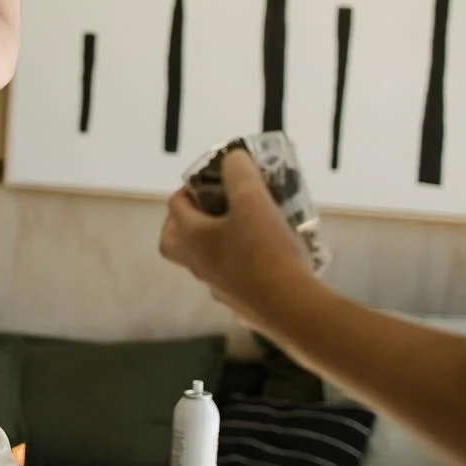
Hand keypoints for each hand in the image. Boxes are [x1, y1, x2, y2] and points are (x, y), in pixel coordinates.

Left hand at [160, 148, 316, 330]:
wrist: (291, 307)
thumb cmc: (265, 250)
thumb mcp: (252, 199)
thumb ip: (238, 173)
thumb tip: (232, 158)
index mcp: (192, 239)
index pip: (175, 206)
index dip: (189, 187)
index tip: (210, 181)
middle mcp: (198, 266)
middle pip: (174, 243)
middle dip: (184, 224)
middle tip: (208, 212)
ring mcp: (218, 289)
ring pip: (205, 264)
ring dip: (217, 245)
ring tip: (246, 231)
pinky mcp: (241, 306)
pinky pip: (233, 283)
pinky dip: (242, 269)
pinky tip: (267, 261)